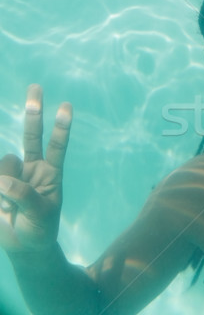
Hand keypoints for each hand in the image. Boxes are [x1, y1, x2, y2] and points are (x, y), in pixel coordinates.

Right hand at [0, 84, 71, 251]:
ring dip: (6, 187)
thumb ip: (25, 196)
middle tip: (37, 86)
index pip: (57, 146)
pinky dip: (0, 189)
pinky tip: (3, 204)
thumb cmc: (40, 229)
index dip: (61, 127)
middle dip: (33, 112)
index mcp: (51, 173)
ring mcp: (11, 174)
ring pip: (5, 163)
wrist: (23, 246)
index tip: (66, 106)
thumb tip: (2, 180)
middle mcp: (32, 168)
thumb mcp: (40, 214)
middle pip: (31, 135)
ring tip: (9, 207)